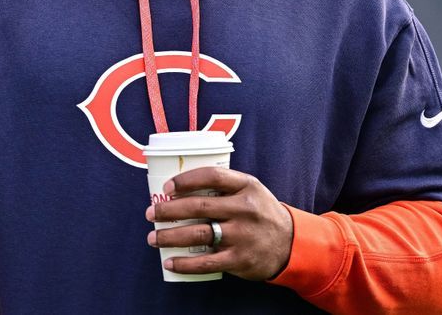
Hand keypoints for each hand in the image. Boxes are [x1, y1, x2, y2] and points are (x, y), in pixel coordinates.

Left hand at [146, 167, 293, 280]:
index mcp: (247, 186)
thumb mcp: (252, 190)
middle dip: (169, 210)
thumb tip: (182, 186)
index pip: (212, 176)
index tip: (167, 187)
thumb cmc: (261, 213)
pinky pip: (206, 262)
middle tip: (151, 213)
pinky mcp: (239, 259)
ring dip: (170, 237)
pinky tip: (169, 262)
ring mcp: (242, 235)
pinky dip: (184, 264)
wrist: (290, 243)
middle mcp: (245, 209)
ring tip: (153, 238)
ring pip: (199, 234)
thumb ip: (225, 186)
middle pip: (199, 206)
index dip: (186, 180)